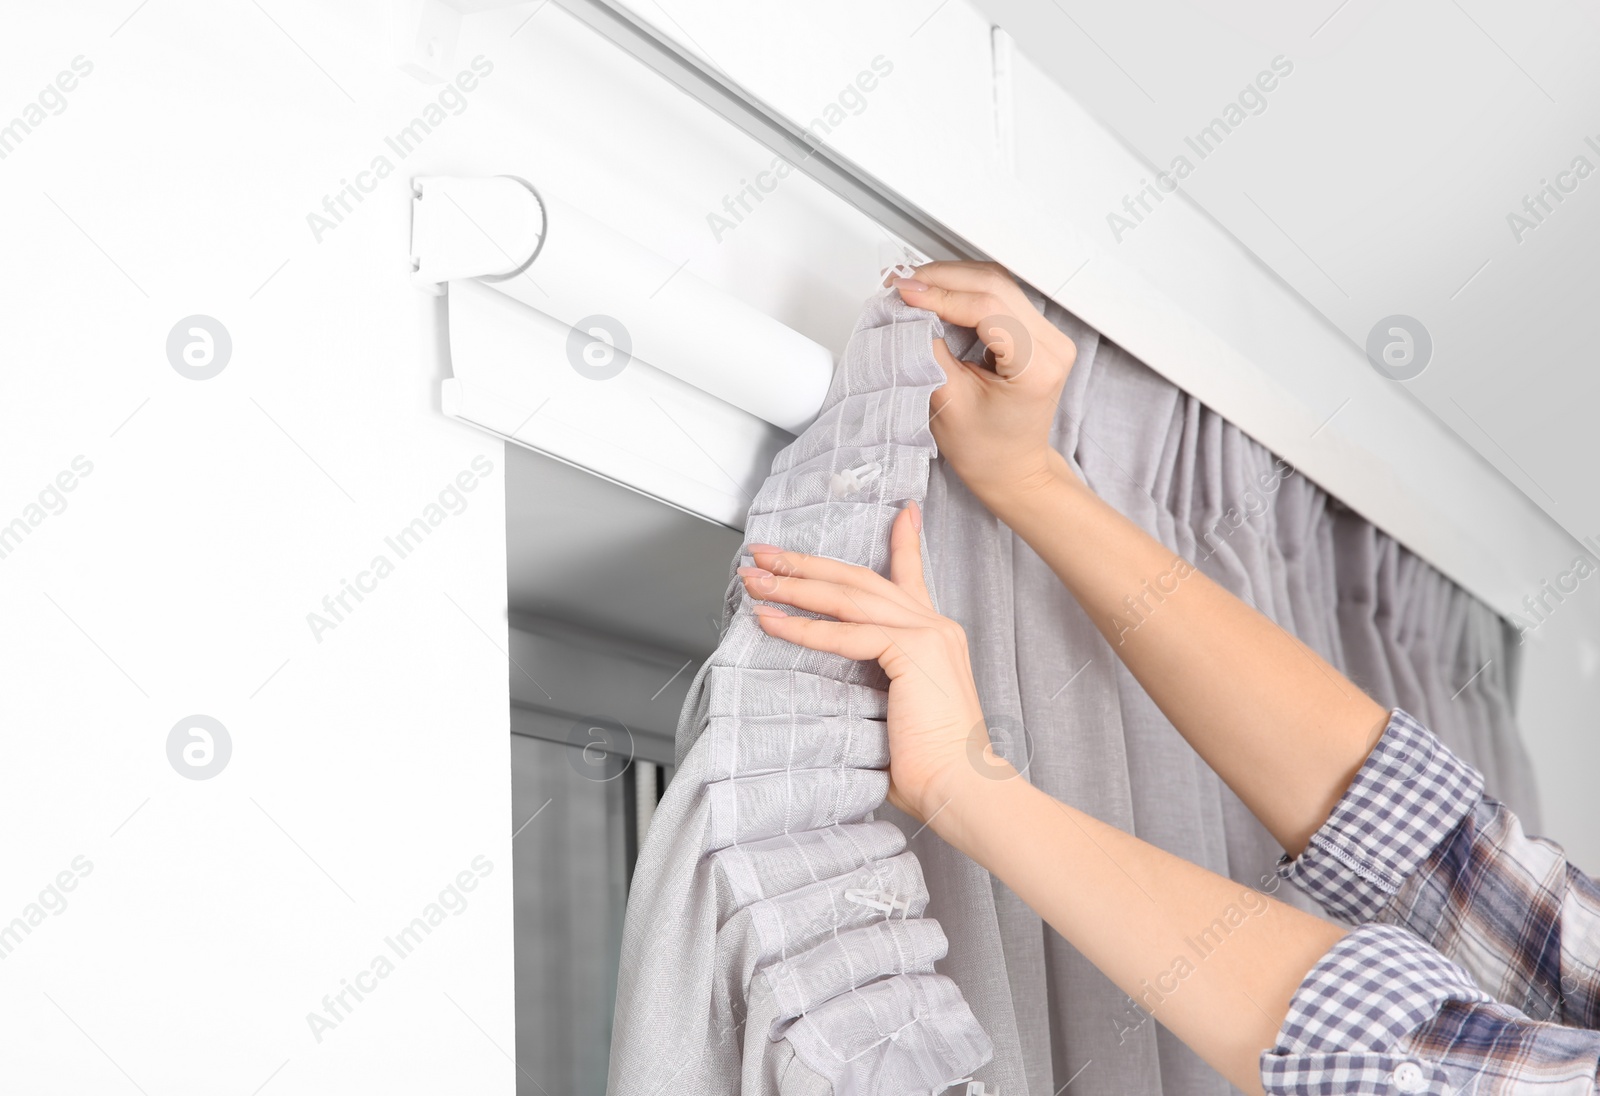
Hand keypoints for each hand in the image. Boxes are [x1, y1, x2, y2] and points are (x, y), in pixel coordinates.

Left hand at [740, 503, 1003, 826]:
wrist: (960, 786)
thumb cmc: (930, 764)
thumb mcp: (898, 709)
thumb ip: (877, 680)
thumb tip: (837, 679)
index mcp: (935, 635)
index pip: (911, 576)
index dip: (903, 541)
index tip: (903, 512)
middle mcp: (934, 625)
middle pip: (860, 578)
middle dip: (807, 563)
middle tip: (765, 553)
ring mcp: (926, 633)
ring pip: (848, 595)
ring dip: (794, 585)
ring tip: (756, 581)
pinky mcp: (913, 651)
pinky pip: (846, 633)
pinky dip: (804, 628)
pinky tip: (773, 623)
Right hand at [891, 261, 1076, 501]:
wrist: (1011, 469)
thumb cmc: (987, 451)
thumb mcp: (949, 401)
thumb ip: (929, 350)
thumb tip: (910, 310)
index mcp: (1037, 366)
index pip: (988, 308)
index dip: (941, 295)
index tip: (904, 292)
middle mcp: (1052, 345)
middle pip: (994, 285)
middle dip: (942, 279)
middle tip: (901, 284)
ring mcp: (1048, 335)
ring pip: (996, 283)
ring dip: (951, 280)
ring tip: (913, 288)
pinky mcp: (1035, 332)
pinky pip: (999, 296)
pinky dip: (963, 291)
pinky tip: (937, 295)